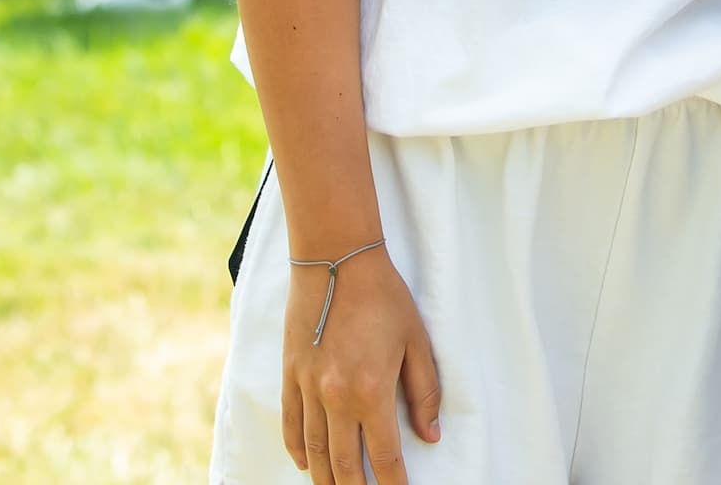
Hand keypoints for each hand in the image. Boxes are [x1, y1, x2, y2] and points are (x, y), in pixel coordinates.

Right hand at [281, 247, 440, 482]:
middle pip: (345, 463)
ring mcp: (309, 387)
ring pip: (315, 450)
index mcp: (372, 391)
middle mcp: (336, 397)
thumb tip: (430, 435)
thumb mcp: (416, 341)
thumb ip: (425, 392)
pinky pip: (291, 422)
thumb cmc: (383, 296)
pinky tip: (306, 464)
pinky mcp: (291, 373)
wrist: (335, 259)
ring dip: (325, 478)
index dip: (394, 482)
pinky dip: (297, 448)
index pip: (385, 455)